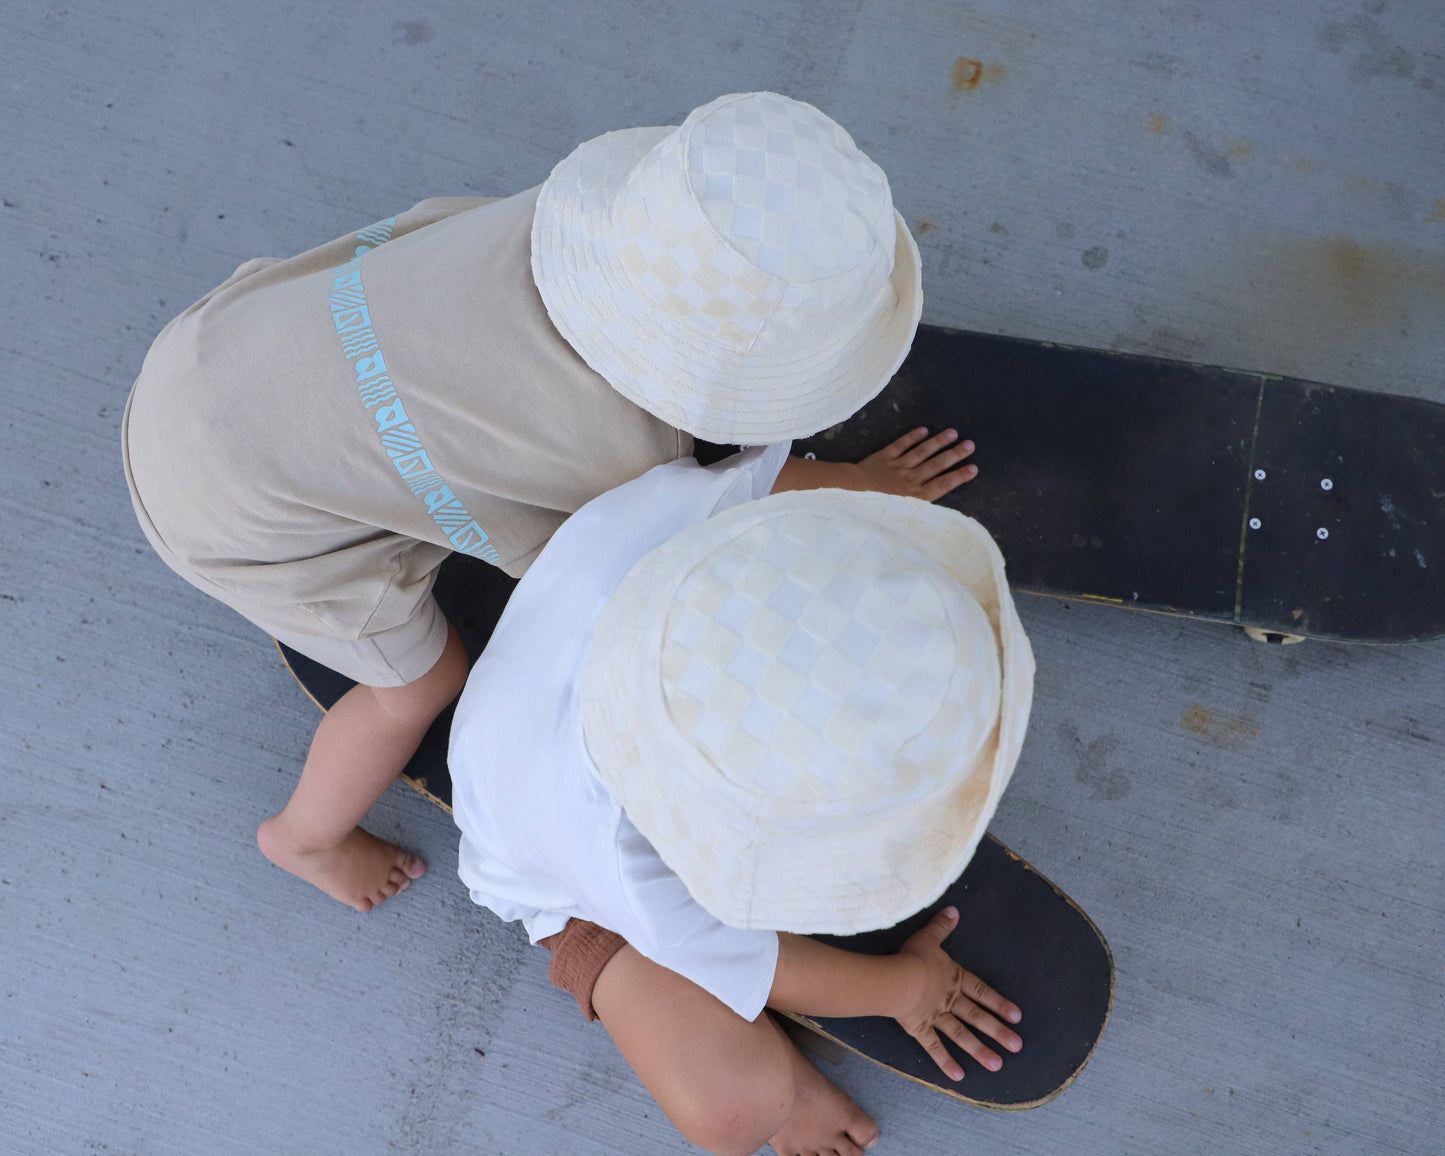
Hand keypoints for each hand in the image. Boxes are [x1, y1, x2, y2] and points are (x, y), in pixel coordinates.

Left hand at [854, 427, 976, 500]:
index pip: (942, 485)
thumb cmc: (879, 510)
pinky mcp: (884, 457)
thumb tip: (941, 510)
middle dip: (954, 454)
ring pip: (920, 453)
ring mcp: (897, 467)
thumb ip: (921, 506)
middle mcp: (909, 480)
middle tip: (970, 444)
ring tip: (952, 433)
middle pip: (935, 465)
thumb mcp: (902, 516)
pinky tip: (924, 430)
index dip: (958, 477)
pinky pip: (900, 445)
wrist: (851, 498)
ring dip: (937, 442)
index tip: (974, 468)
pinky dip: (911, 437)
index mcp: (915, 497)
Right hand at [891, 906, 1021, 1081]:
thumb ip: (941, 926)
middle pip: (977, 1017)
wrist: (898, 978)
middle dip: (997, 1031)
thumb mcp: (929, 937)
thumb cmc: (914, 957)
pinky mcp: (919, 1028)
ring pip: (961, 1035)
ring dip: (979, 1050)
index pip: (982, 991)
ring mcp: (936, 1016)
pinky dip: (945, 1062)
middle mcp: (949, 999)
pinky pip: (933, 1047)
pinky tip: (958, 1077)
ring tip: (997, 1065)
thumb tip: (954, 909)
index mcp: (954, 978)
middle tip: (1017, 1046)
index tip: (1017, 1017)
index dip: (999, 1003)